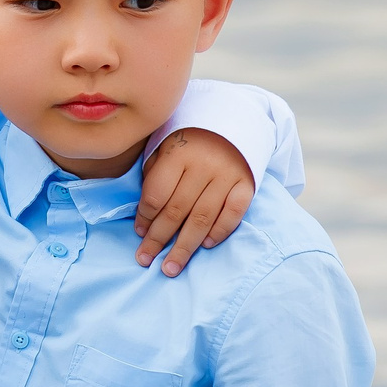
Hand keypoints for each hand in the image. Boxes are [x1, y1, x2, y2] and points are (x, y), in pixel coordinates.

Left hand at [135, 129, 255, 276]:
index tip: (138, 234)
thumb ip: (154, 175)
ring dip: (185, 246)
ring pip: (203, 217)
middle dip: (159, 239)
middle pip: (177, 210)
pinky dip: (221, 231)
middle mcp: (204, 165)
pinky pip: (234, 212)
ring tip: (170, 268)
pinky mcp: (248, 182)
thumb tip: (145, 218)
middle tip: (145, 260)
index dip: (145, 217)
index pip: (157, 194)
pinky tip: (206, 245)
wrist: (232, 118)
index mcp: (178, 152)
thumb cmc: (188, 139)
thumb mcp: (164, 146)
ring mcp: (228, 175)